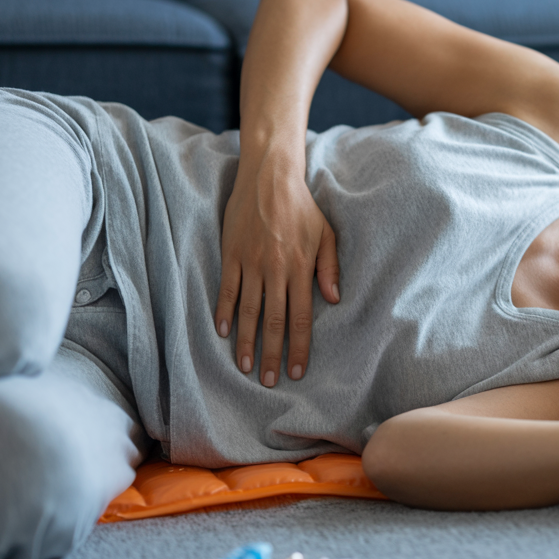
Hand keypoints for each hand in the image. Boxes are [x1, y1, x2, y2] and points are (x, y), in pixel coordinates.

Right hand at [215, 157, 340, 385]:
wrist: (269, 177)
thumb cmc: (302, 206)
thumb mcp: (326, 233)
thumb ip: (329, 267)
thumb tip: (334, 299)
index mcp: (300, 268)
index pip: (301, 317)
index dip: (299, 347)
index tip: (296, 372)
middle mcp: (275, 270)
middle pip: (273, 321)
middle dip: (271, 354)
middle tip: (267, 381)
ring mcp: (251, 263)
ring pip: (248, 311)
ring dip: (246, 342)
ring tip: (245, 366)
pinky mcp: (232, 254)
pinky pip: (227, 289)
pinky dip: (225, 312)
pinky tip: (224, 332)